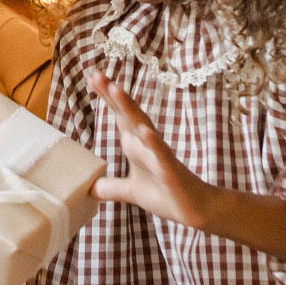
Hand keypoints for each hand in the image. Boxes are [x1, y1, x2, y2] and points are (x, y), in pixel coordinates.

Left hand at [85, 70, 211, 229]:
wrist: (197, 210)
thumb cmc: (167, 195)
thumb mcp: (131, 191)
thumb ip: (111, 187)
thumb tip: (88, 189)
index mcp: (137, 145)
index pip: (120, 116)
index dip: (107, 98)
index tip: (92, 78)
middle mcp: (147, 144)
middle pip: (127, 114)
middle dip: (112, 94)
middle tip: (97, 74)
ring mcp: (159, 155)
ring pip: (143, 126)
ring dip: (129, 108)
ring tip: (115, 90)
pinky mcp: (171, 171)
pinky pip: (162, 154)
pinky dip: (153, 142)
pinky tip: (144, 131)